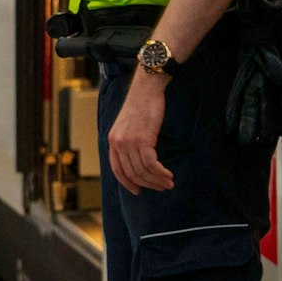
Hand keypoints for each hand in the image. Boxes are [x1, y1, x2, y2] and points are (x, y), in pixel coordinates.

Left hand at [106, 71, 174, 193]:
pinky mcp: (142, 140)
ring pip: (142, 171)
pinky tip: (168, 174)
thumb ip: (128, 142)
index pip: (117, 169)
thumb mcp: (128, 125)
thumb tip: (137, 160)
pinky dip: (160, 172)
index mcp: (112, 141)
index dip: (127, 183)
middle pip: (132, 173)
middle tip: (162, 187)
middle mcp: (117, 143)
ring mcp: (128, 142)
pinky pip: (151, 164)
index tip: (138, 191)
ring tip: (168, 183)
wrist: (146, 89)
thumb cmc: (141, 106)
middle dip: (148, 184)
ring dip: (157, 180)